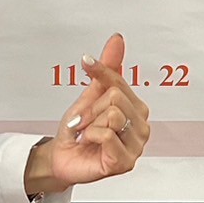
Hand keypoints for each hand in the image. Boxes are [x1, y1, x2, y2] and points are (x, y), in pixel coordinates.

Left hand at [25, 34, 149, 192]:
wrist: (62, 157)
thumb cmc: (78, 130)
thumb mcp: (90, 96)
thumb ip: (107, 70)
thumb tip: (117, 40)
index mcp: (137, 109)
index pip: (120, 81)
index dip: (100, 71)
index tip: (86, 62)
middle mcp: (141, 127)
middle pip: (115, 97)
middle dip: (91, 108)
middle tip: (84, 121)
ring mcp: (136, 146)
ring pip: (112, 115)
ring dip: (90, 123)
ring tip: (87, 133)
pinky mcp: (125, 162)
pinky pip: (106, 135)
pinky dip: (90, 136)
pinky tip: (89, 143)